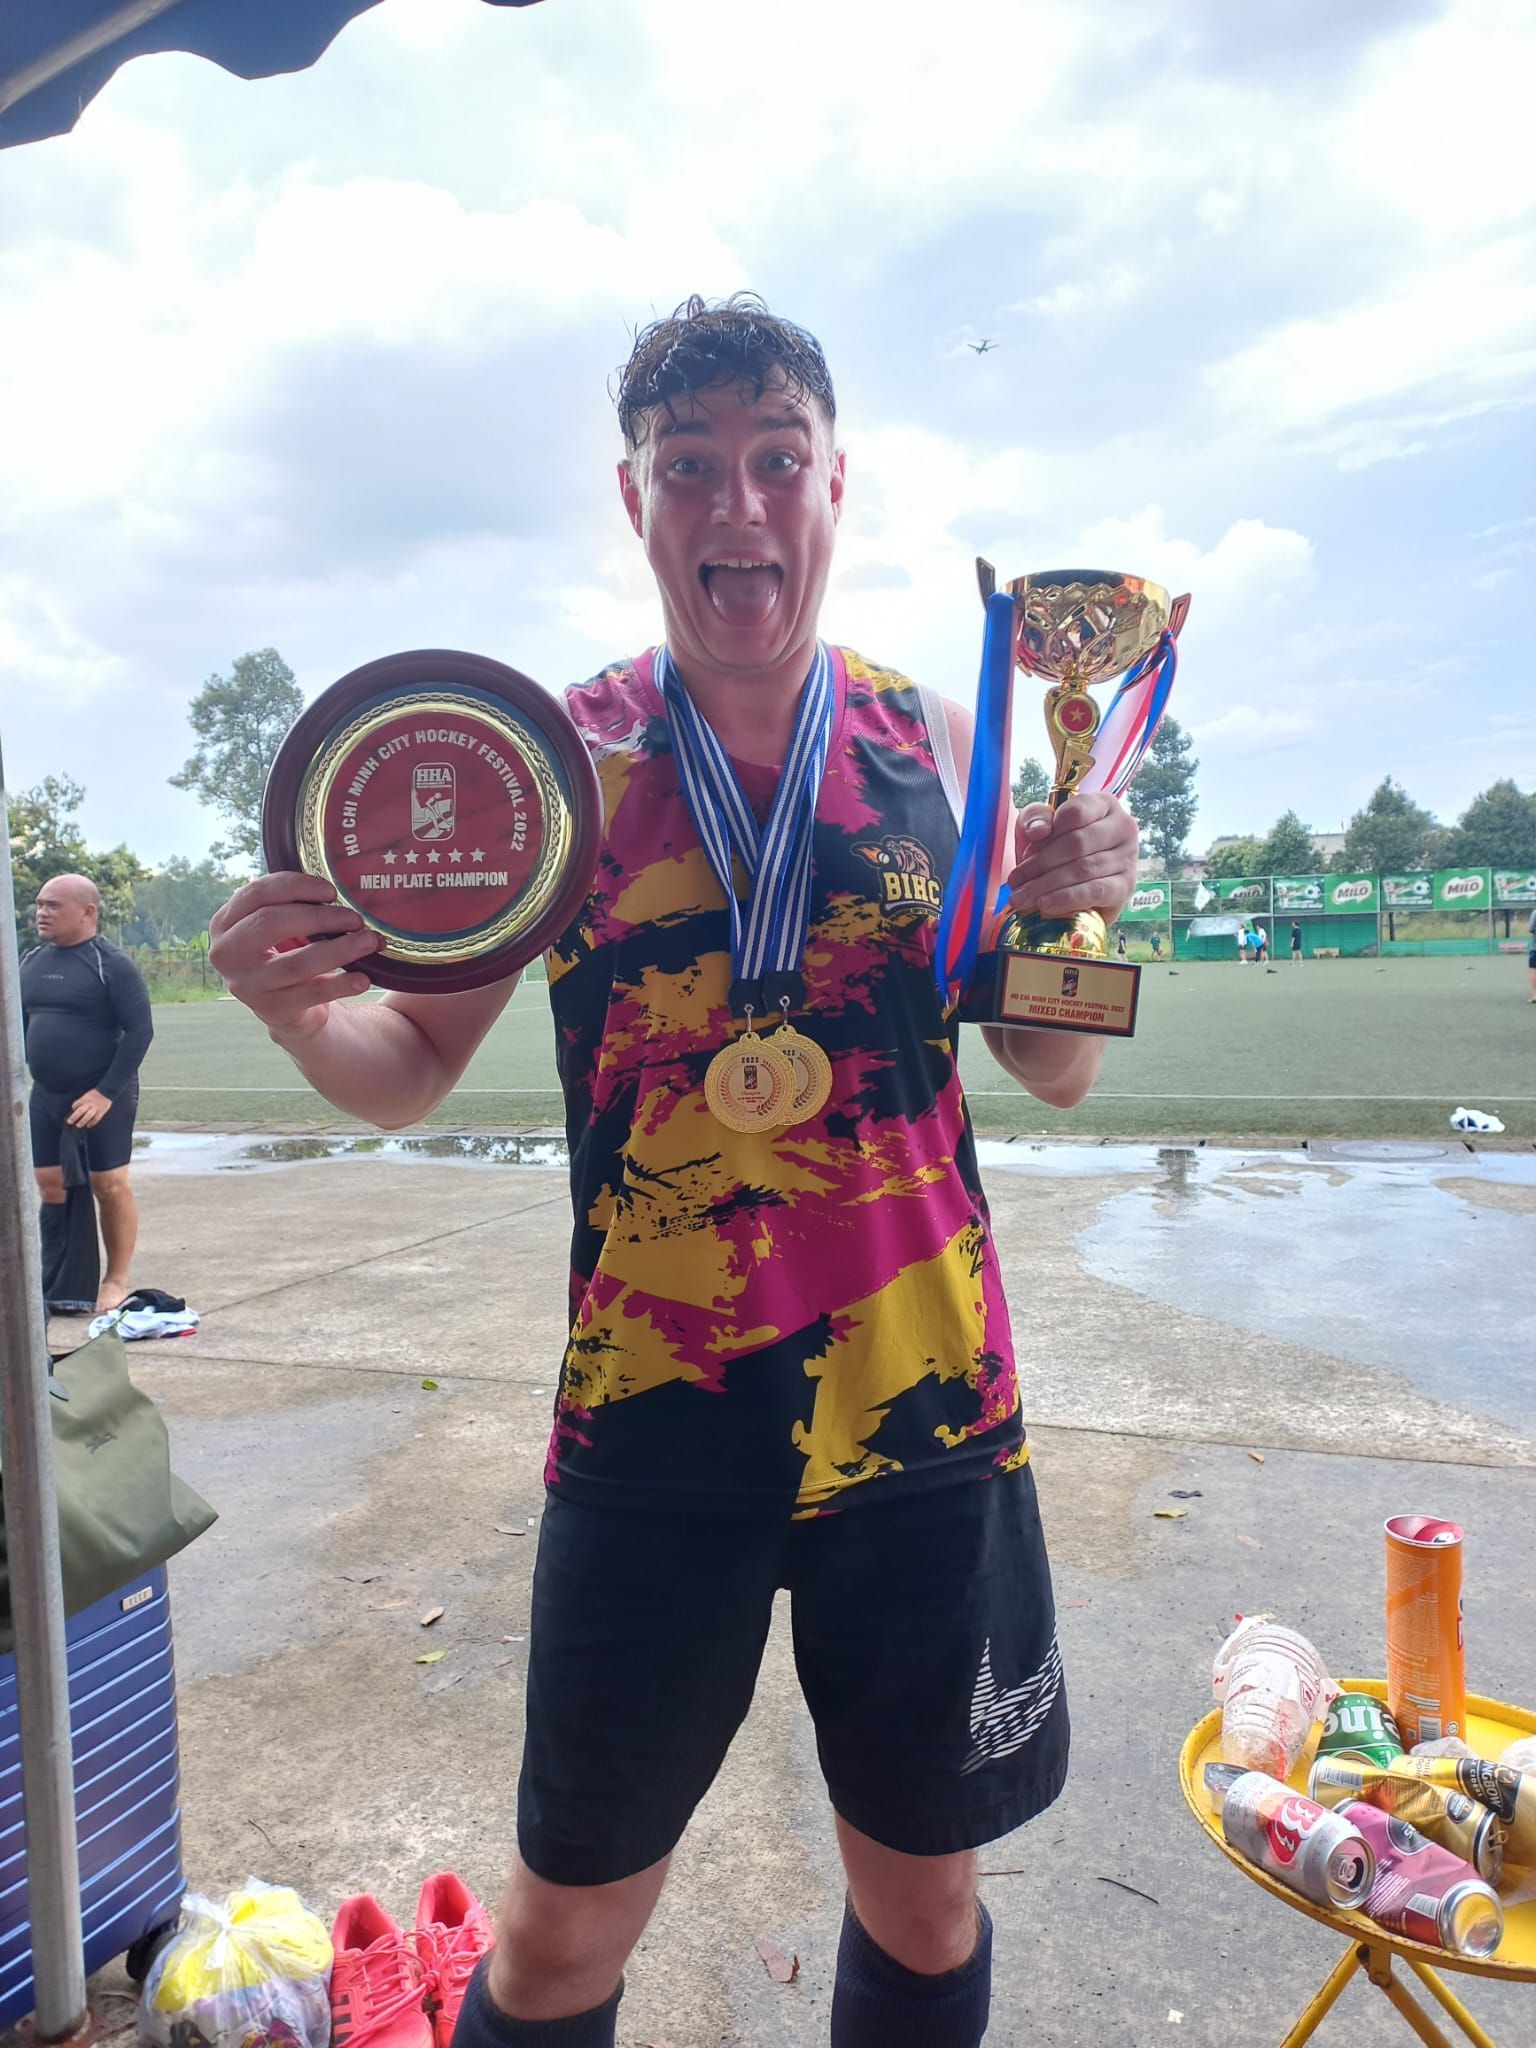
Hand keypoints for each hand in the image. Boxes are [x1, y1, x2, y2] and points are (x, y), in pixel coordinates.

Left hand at [66, 1088, 111, 1128]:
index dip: (73, 1107)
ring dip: (83, 1121)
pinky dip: (92, 1123)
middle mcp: (90, 1104)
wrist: (107, 1092)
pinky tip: (88, 1125)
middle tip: (69, 1122)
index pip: (76, 1104)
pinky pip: (96, 1118)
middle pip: (80, 1111)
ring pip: (88, 1116)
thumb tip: (75, 1109)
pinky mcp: (101, 1111)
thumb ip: (81, 1101)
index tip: (72, 1111)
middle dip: (74, 1117)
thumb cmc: (95, 1094)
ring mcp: (96, 1108)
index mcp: (85, 1099)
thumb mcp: (86, 1095)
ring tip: (78, 1125)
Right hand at [208, 872, 380, 1038]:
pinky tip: (363, 978)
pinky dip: (340, 985)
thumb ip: (291, 903)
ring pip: (295, 963)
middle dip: (319, 917)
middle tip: (355, 918)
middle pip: (271, 923)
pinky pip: (310, 995)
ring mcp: (247, 985)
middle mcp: (227, 953)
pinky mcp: (271, 1010)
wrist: (284, 1007)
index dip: (295, 886)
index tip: (331, 890)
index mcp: (225, 923)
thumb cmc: (283, 952)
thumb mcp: (275, 925)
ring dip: (338, 950)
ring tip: (369, 941)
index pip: (256, 894)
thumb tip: (342, 885)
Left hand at [1005, 794, 1139, 923]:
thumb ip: (1035, 818)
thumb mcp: (1041, 825)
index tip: (1025, 852)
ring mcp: (1128, 857)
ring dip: (1047, 885)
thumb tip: (1038, 831)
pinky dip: (1067, 899)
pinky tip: (1045, 904)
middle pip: (1077, 843)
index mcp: (1103, 805)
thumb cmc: (1056, 848)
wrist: (1073, 885)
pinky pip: (1095, 891)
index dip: (1048, 832)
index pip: (1076, 812)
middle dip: (1040, 864)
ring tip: (1022, 897)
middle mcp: (1123, 827)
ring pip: (1083, 869)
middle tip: (1015, 882)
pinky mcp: (1125, 887)